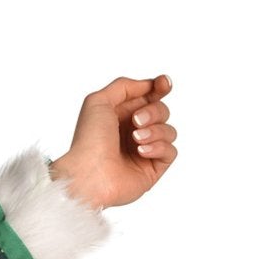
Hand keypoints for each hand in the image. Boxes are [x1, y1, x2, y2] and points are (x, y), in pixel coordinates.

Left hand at [49, 74, 176, 210]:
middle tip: (136, 121)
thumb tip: (149, 85)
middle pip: (162, 111)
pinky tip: (141, 151)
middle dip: (153, 112)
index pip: (149, 97)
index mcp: (120, 116)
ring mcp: (144, 151)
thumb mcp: (98, 101)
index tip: (162, 84)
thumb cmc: (88, 141)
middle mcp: (133, 132)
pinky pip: (170, 151)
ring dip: (155, 130)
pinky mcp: (152, 169)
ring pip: (169, 130)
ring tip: (135, 139)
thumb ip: (123, 86)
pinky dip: (158, 147)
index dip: (159, 88)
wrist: (89, 174)